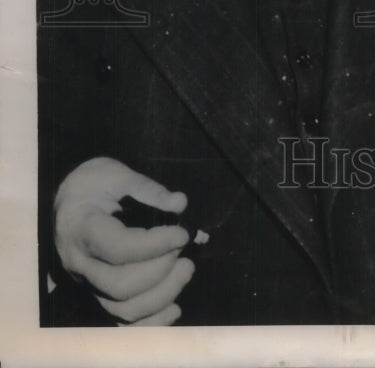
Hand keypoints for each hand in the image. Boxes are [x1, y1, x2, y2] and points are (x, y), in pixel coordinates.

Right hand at [54, 157, 193, 325]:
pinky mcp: (96, 294)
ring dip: (162, 295)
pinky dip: (150, 322)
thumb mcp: (115, 174)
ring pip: (122, 309)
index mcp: (81, 228)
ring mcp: (86, 284)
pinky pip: (121, 321)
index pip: (118, 248)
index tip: (182, 233)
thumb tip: (180, 203)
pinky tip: (174, 307)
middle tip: (183, 249)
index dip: (155, 245)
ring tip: (186, 269)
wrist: (67, 200)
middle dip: (161, 270)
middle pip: (120, 285)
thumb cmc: (91, 183)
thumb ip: (147, 189)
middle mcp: (80, 263)